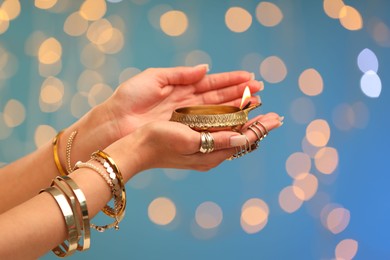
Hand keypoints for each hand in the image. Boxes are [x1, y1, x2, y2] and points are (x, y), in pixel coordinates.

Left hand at [102, 65, 262, 140]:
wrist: (114, 122)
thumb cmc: (130, 98)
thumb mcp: (154, 78)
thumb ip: (180, 73)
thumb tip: (205, 68)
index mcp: (181, 88)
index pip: (211, 83)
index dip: (231, 80)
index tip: (249, 77)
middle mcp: (188, 104)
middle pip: (219, 98)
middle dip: (240, 93)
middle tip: (260, 91)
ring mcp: (187, 119)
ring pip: (217, 112)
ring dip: (236, 108)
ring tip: (255, 103)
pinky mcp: (184, 133)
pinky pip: (208, 127)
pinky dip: (224, 124)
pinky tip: (238, 121)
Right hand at [105, 112, 281, 180]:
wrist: (138, 148)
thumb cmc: (160, 143)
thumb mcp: (190, 141)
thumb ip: (218, 141)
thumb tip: (244, 139)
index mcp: (211, 153)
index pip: (244, 139)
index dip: (260, 128)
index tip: (276, 118)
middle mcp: (211, 152)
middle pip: (241, 137)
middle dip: (258, 125)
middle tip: (274, 115)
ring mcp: (203, 147)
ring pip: (231, 133)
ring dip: (246, 121)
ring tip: (258, 111)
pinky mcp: (195, 141)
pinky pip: (219, 132)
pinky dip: (231, 122)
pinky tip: (234, 116)